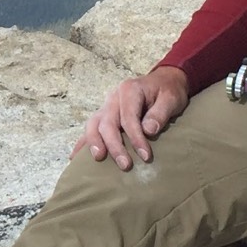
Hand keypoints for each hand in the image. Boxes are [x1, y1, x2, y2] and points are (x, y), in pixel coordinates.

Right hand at [73, 66, 190, 169]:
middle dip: (114, 145)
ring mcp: (106, 107)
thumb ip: (160, 113)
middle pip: (107, 122)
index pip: (128, 117)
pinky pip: (90, 129)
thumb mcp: (171, 99)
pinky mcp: (104, 116)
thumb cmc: (168, 91)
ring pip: (93, 124)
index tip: (146, 156)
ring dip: (94, 142)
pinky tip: (75, 158)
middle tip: (126, 165)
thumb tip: (148, 130)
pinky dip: (82, 142)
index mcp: (129, 90)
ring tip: (98, 159)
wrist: (164, 81)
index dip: (135, 138)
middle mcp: (113, 97)